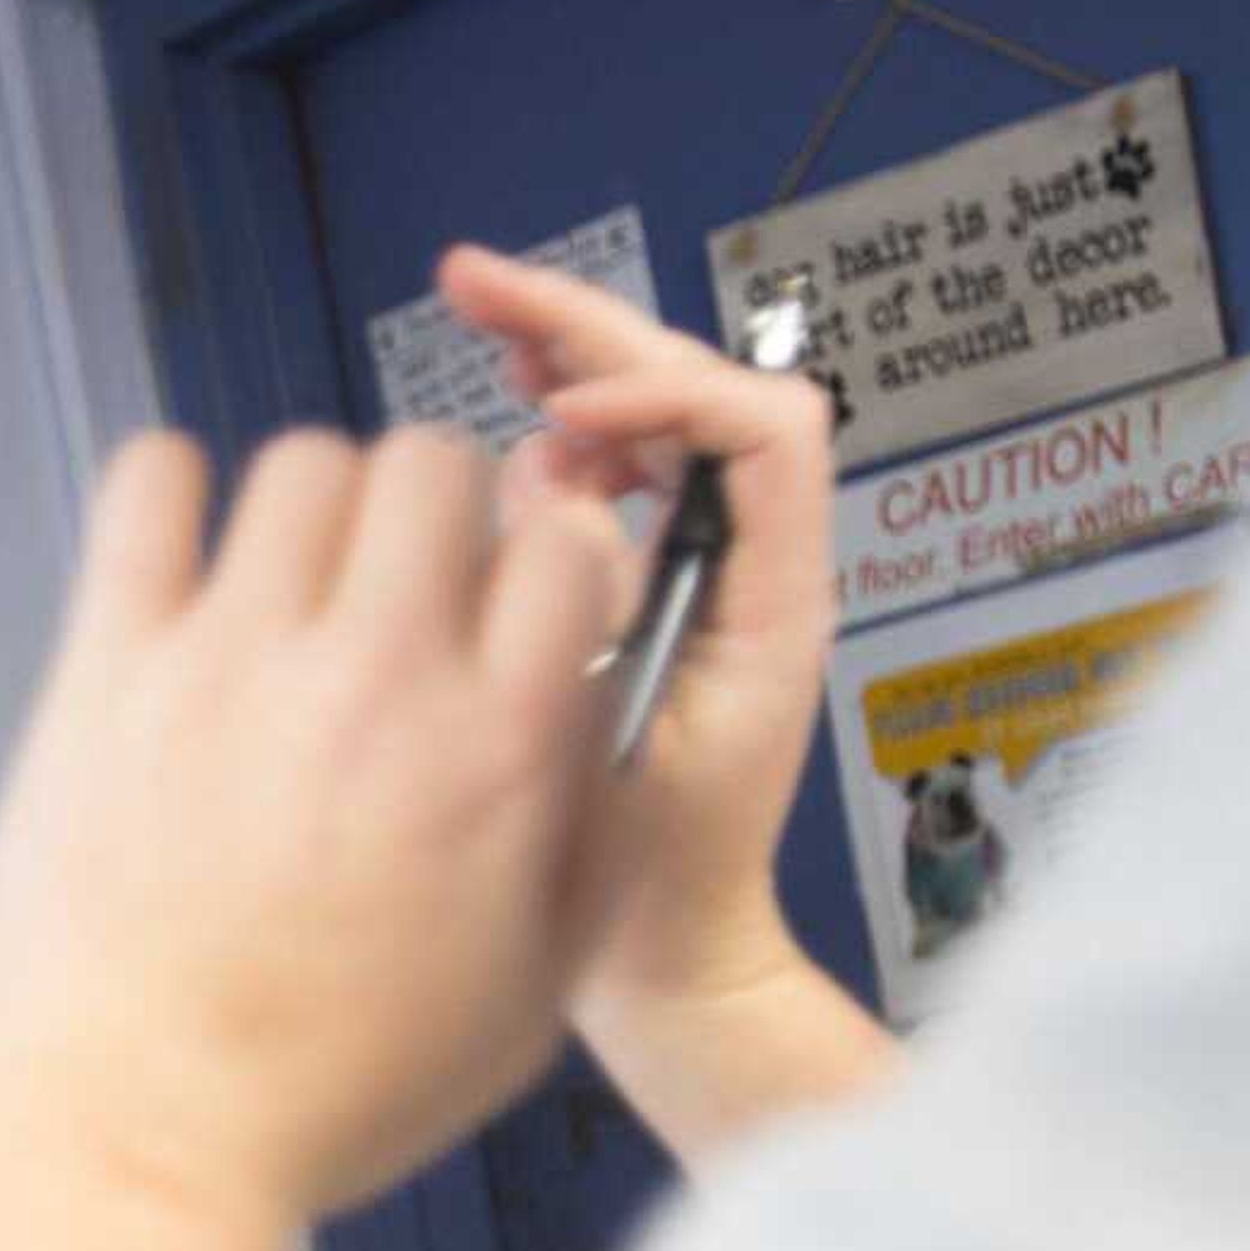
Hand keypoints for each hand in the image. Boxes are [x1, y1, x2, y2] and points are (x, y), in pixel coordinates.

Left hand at [0, 418, 630, 1226]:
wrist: (131, 1145)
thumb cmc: (311, 1104)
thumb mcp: (520, 1015)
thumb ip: (578, 863)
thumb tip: (598, 759)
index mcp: (494, 760)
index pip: (571, 546)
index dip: (547, 561)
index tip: (514, 598)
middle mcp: (375, 688)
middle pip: (436, 469)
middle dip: (433, 514)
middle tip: (398, 585)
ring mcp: (235, 666)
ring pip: (304, 462)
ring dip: (313, 510)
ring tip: (292, 587)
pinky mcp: (110, 671)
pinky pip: (149, 487)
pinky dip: (170, 493)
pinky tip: (180, 554)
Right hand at [443, 243, 841, 1017]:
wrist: (670, 967)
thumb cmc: (647, 891)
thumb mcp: (608, 756)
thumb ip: (590, 614)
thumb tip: (554, 480)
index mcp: (776, 604)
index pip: (759, 430)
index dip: (660, 397)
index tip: (560, 426)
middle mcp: (759, 571)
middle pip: (701, 396)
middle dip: (590, 331)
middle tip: (472, 283)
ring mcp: (715, 578)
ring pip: (663, 424)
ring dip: (575, 360)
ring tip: (481, 321)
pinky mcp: (666, 596)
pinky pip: (634, 480)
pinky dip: (569, 429)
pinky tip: (511, 420)